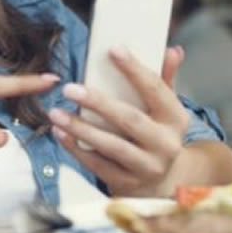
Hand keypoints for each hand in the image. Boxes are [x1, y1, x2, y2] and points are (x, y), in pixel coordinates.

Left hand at [48, 46, 190, 195]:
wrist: (161, 183)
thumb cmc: (156, 133)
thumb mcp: (165, 109)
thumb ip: (165, 80)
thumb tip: (173, 50)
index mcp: (176, 119)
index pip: (156, 90)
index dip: (135, 69)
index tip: (113, 49)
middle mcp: (166, 144)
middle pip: (130, 120)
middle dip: (98, 103)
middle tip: (69, 88)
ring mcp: (147, 166)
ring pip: (111, 146)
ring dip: (80, 128)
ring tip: (55, 112)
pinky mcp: (127, 183)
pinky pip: (97, 165)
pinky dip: (76, 148)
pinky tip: (59, 133)